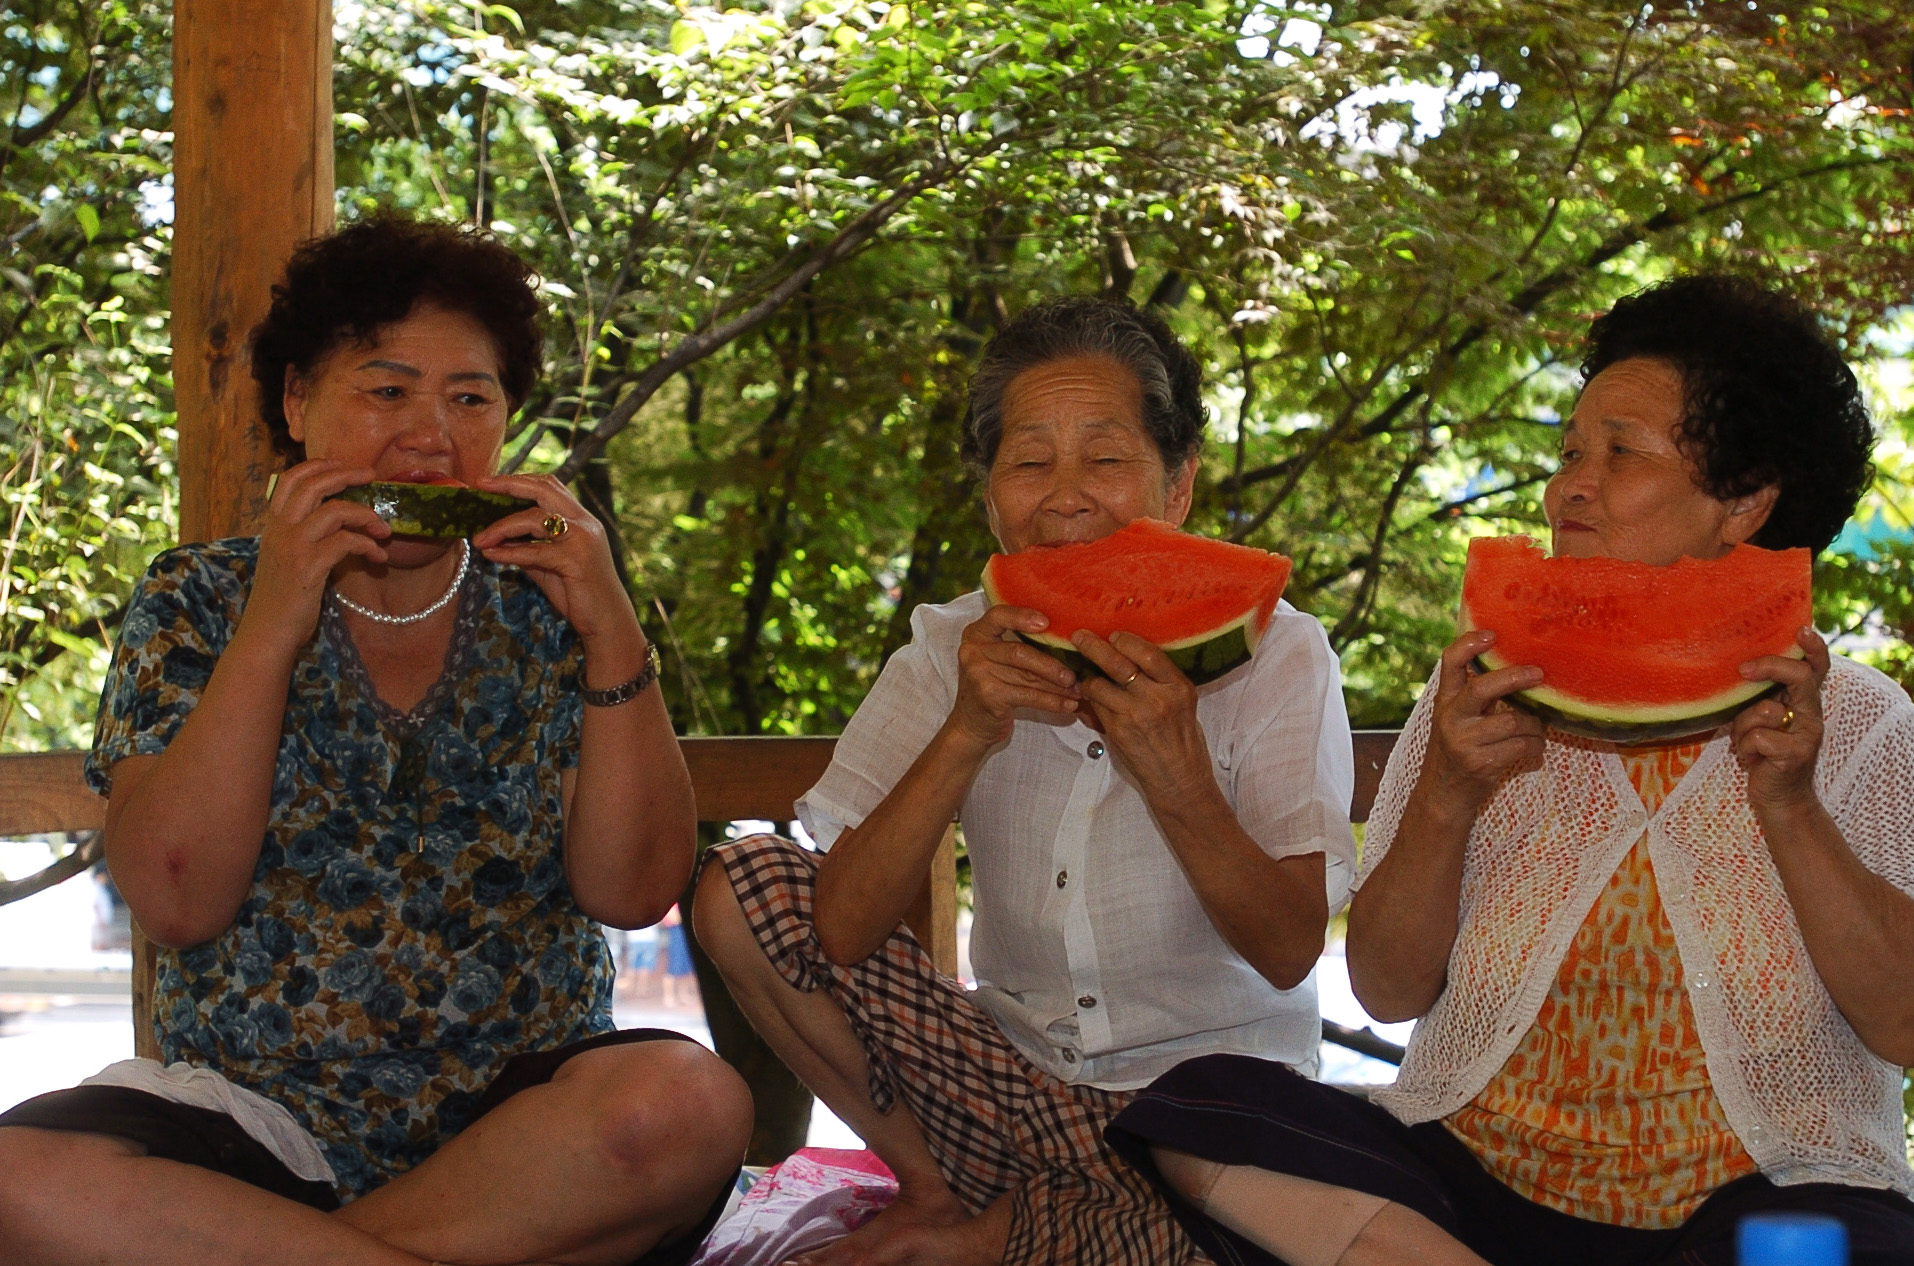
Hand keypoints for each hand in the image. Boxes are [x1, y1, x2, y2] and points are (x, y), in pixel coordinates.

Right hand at [244, 459, 388, 649]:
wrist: (267, 634)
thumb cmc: (284, 601)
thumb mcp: (287, 560)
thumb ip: (305, 538)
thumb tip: (342, 523)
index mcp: (273, 526)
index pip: (290, 480)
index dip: (318, 466)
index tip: (345, 466)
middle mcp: (279, 530)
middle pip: (312, 485)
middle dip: (346, 475)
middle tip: (372, 476)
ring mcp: (292, 547)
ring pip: (334, 511)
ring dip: (366, 516)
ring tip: (384, 530)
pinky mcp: (307, 567)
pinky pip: (345, 542)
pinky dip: (367, 545)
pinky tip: (378, 558)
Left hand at [471, 474, 638, 646]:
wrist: (608, 621)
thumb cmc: (579, 594)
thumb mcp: (548, 565)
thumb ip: (526, 548)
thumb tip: (495, 540)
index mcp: (580, 519)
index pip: (549, 486)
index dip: (518, 480)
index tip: (489, 482)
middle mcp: (584, 522)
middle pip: (543, 488)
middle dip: (508, 484)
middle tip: (479, 486)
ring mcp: (582, 538)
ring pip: (534, 518)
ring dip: (500, 526)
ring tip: (478, 538)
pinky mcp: (576, 560)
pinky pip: (534, 551)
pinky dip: (509, 552)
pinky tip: (491, 555)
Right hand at [943, 605, 1080, 752]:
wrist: (971, 723)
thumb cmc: (994, 686)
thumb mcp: (999, 660)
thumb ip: (1020, 645)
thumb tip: (1067, 640)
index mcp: (977, 633)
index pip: (999, 616)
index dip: (1023, 617)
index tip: (1047, 622)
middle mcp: (972, 650)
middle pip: (1018, 652)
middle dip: (1050, 664)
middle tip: (1073, 676)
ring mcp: (977, 673)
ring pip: (1026, 676)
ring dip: (1056, 686)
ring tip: (1077, 691)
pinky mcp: (987, 695)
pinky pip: (1027, 696)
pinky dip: (1051, 702)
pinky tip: (1068, 705)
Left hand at [1071, 630, 1211, 803]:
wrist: (1179, 777)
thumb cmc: (1181, 737)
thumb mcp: (1182, 703)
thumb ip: (1160, 681)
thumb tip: (1127, 654)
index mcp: (1179, 687)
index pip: (1148, 653)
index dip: (1126, 641)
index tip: (1113, 635)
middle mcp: (1159, 699)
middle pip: (1119, 664)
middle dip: (1094, 647)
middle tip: (1079, 636)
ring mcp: (1137, 715)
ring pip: (1100, 685)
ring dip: (1088, 678)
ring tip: (1085, 677)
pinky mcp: (1119, 731)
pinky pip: (1096, 706)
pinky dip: (1090, 699)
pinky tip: (1089, 698)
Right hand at [1416, 630, 1545, 820]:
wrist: (1443, 795)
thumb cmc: (1457, 750)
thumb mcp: (1455, 719)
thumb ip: (1474, 695)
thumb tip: (1521, 670)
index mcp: (1444, 701)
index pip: (1450, 662)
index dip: (1469, 644)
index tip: (1492, 634)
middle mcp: (1450, 718)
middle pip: (1483, 688)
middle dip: (1515, 678)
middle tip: (1538, 673)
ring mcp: (1464, 741)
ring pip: (1515, 721)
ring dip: (1535, 726)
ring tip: (1537, 730)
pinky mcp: (1481, 763)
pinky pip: (1522, 746)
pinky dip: (1535, 747)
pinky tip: (1533, 750)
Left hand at [1733, 627, 1828, 815]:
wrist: (1778, 799)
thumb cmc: (1763, 754)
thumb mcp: (1760, 721)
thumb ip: (1759, 697)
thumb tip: (1736, 670)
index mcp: (1803, 702)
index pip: (1816, 668)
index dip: (1813, 648)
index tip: (1801, 629)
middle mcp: (1811, 714)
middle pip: (1799, 676)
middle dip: (1770, 667)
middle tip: (1743, 670)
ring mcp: (1807, 735)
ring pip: (1763, 710)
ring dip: (1741, 727)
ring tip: (1744, 743)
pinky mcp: (1795, 754)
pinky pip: (1756, 738)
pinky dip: (1743, 748)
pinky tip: (1751, 760)